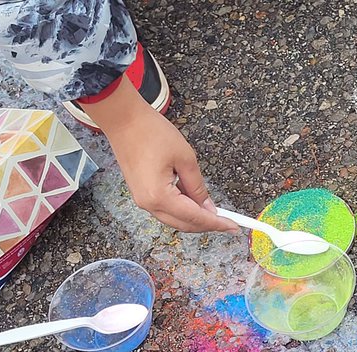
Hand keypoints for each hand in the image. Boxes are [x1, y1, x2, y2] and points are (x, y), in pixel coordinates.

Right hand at [87, 79, 237, 232]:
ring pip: (174, 220)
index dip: (216, 223)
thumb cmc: (151, 132)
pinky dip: (182, 210)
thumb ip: (198, 187)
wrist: (122, 119)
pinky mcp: (141, 194)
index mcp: (160, 196)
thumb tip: (209, 207)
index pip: (194, 217)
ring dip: (194, 218)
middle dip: (206, 225)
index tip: (233, 226)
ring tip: (214, 211)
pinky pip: (165, 209)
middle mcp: (148, 204)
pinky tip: (195, 201)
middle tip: (227, 222)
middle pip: (184, 225)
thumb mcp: (185, 158)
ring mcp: (142, 200)